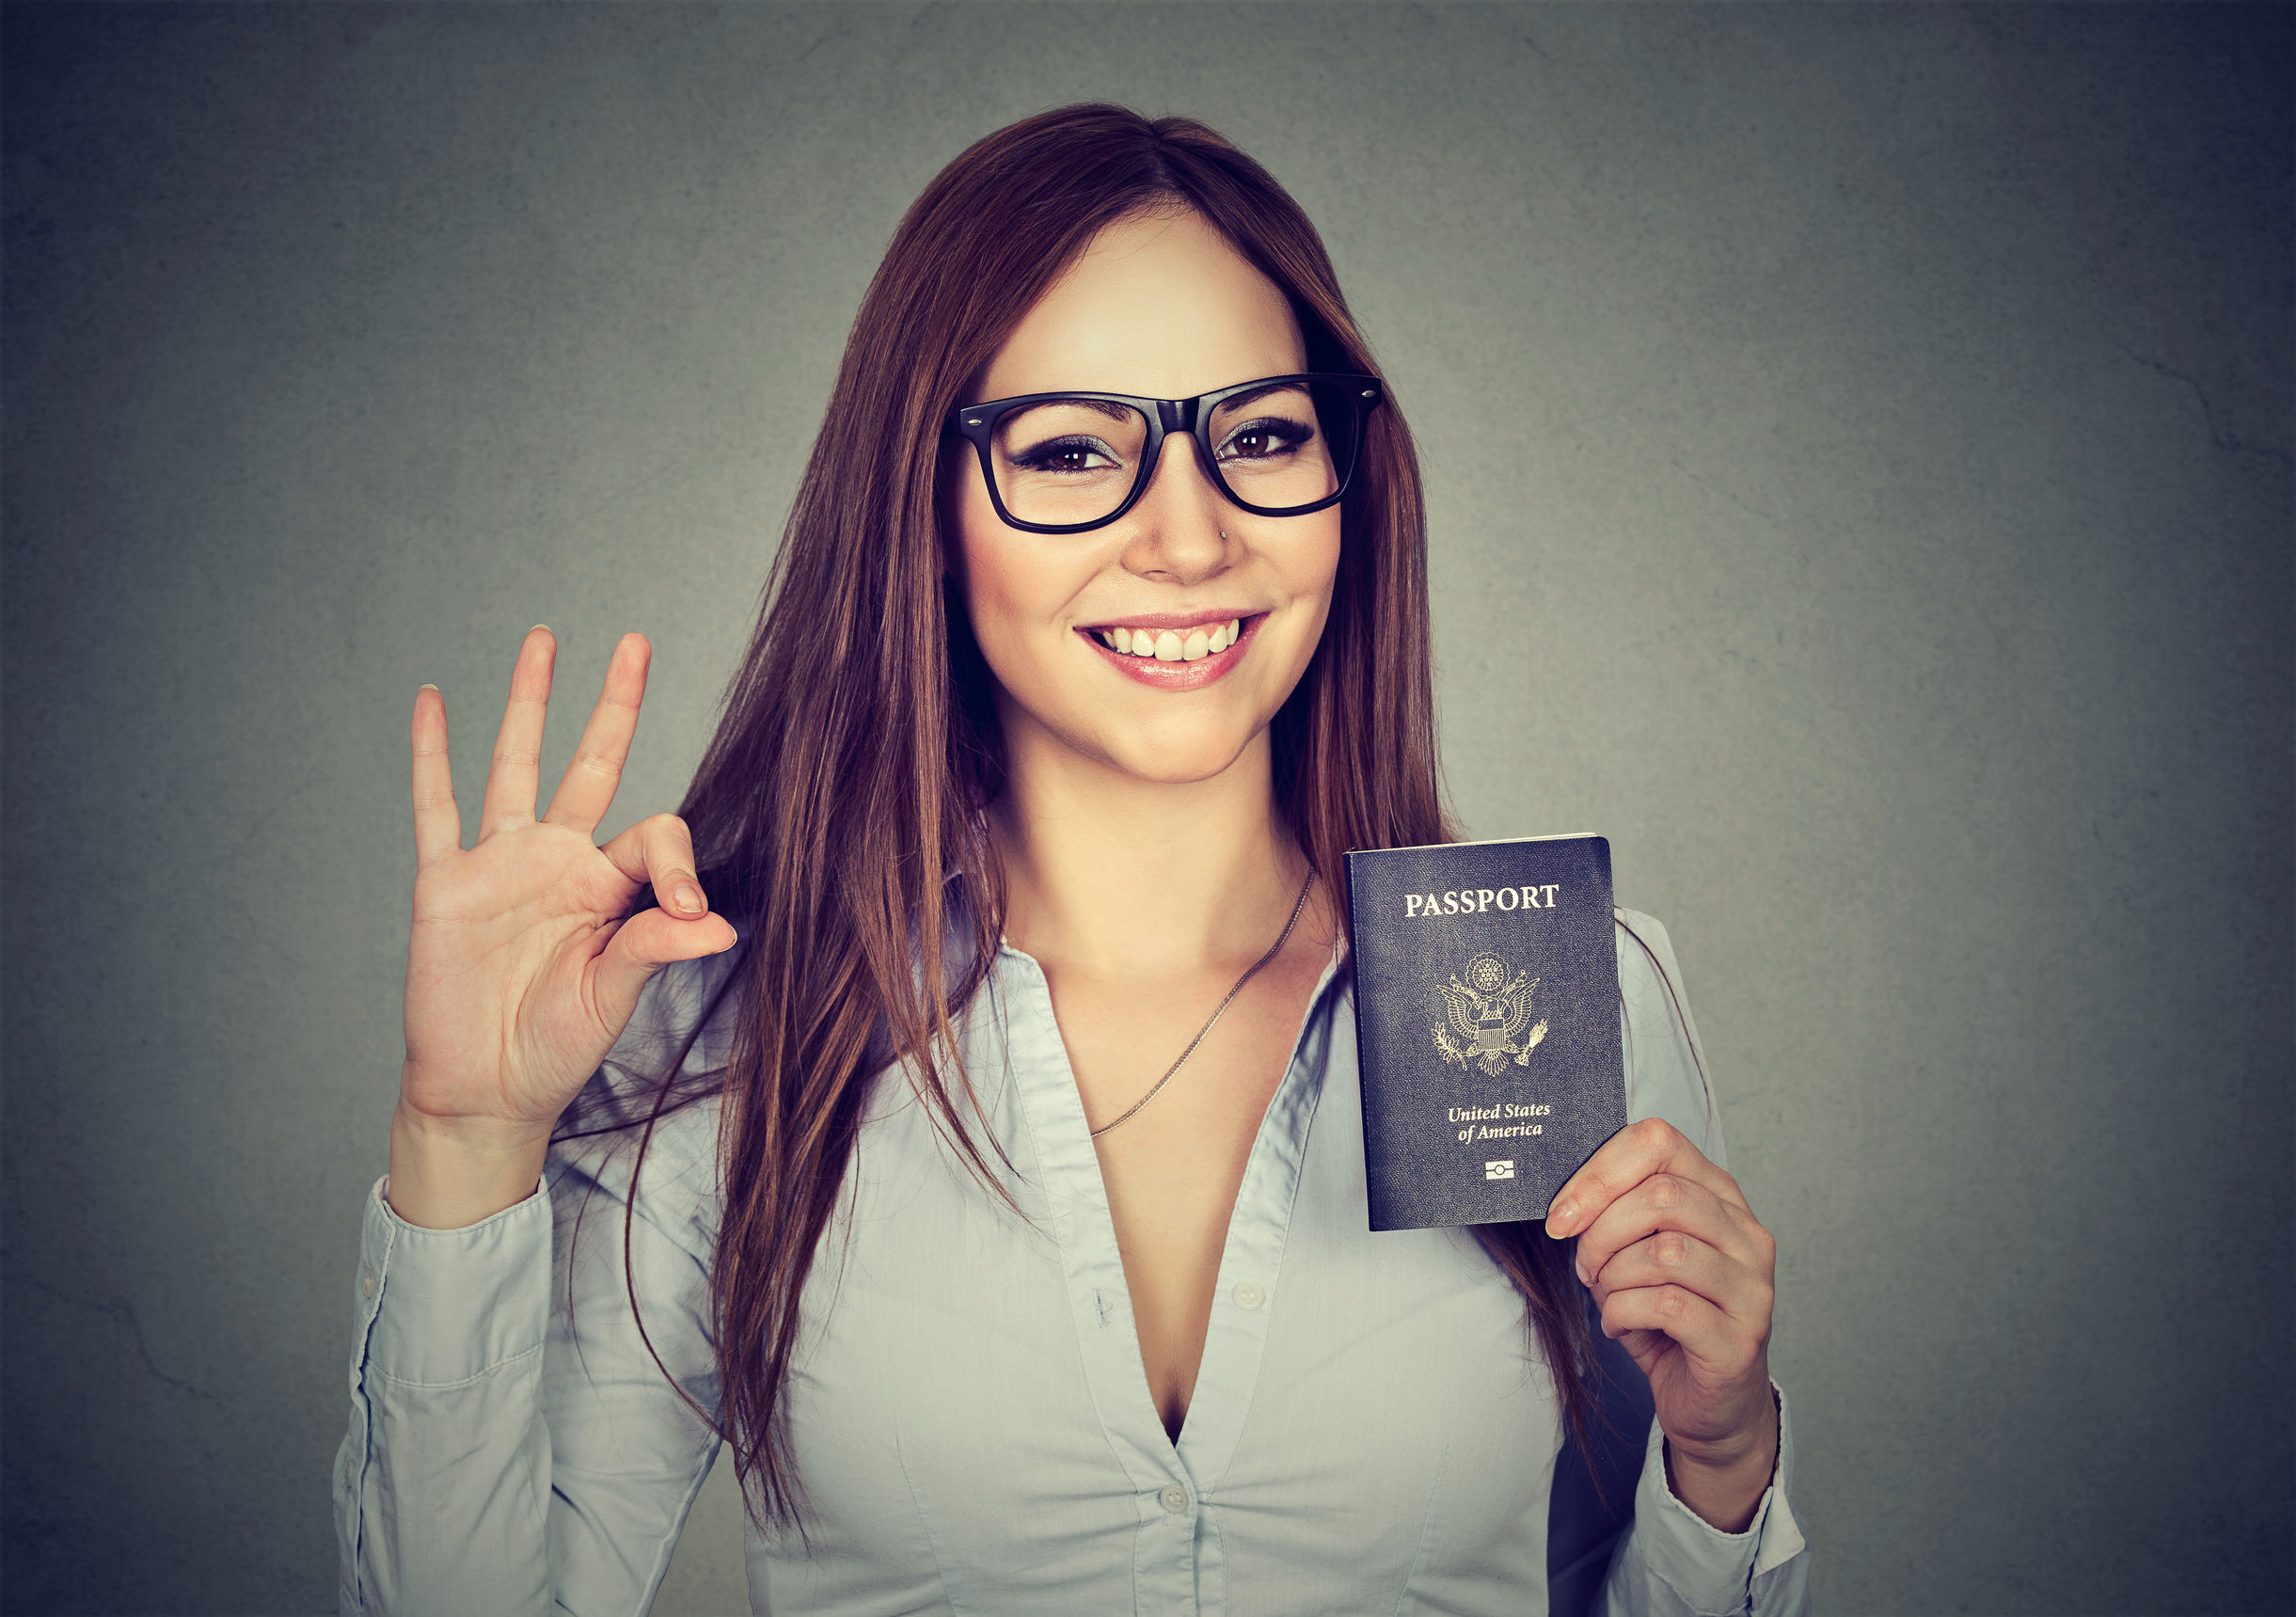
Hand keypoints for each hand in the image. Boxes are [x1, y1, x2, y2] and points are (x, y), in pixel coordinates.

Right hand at [396, 627, 737, 1163]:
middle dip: (614, 705)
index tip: (686, 908)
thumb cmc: (557, 1046)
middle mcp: (560, 860)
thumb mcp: (615, 998)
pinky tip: (431, 699)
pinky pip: (437, 807)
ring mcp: (502, 864)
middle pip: (591, 763)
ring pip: (516, 763)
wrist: (486, 1090)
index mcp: (611, 887)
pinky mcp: (446, 882)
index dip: (677, 863)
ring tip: (542, 639)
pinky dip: (431, 754)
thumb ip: (656, 948)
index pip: (654, 836)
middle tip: (636, 642)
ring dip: (528, 702)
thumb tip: (719, 926)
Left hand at [1546, 1117, 1778, 1530]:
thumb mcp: (1637, 1256)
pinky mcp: (1740, 1339)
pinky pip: (1668, 1305)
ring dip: (1614, 1276)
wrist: (1711, 1406)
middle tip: (1585, 1266)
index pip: (1660, 1143)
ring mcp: (1752, 1288)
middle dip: (1602, 1231)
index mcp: (1721, 1199)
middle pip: (1662, 1195)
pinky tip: (1619, 1325)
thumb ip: (1615, 1217)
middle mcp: (1747, 1236)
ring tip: (1608, 1296)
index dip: (1599, 1172)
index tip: (1561, 1213)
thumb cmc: (1668, 1322)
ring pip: (1665, 1251)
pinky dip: (1623, 1313)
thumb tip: (1565, 1202)